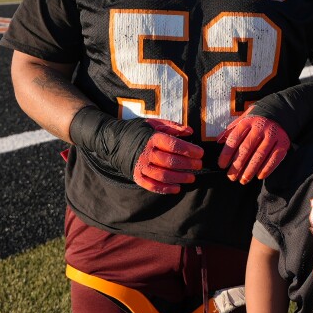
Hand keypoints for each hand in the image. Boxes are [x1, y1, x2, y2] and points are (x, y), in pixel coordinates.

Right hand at [69, 107, 203, 194]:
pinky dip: (165, 189)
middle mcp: (146, 153)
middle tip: (199, 165)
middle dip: (188, 165)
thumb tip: (190, 131)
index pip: (174, 146)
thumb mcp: (154, 123)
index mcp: (152, 138)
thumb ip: (173, 127)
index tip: (200, 153)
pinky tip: (177, 188)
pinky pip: (152, 186)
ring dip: (180, 178)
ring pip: (163, 175)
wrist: (112, 141)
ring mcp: (140, 166)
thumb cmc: (137, 131)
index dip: (189, 150)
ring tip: (192, 178)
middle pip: (171, 162)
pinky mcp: (136, 176)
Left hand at [217, 107, 289, 182]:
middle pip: (246, 148)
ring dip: (250, 170)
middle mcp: (260, 127)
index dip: (226, 153)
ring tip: (243, 180)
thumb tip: (218, 141)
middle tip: (231, 177)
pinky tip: (259, 176)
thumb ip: (231, 130)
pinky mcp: (283, 142)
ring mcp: (273, 135)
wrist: (281, 111)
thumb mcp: (243, 119)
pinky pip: (275, 158)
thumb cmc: (257, 120)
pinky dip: (267, 168)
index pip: (234, 139)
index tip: (222, 165)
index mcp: (247, 122)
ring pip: (260, 155)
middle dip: (237, 165)